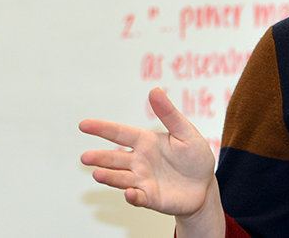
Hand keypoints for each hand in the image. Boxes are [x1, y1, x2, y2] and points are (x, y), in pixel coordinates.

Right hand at [79, 88, 217, 216]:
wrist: (204, 186)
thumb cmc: (195, 157)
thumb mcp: (186, 132)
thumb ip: (169, 114)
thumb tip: (154, 91)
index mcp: (145, 142)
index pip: (119, 133)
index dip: (102, 129)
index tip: (84, 125)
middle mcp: (139, 161)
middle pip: (114, 159)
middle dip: (99, 158)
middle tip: (85, 157)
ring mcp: (142, 180)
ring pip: (121, 178)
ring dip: (109, 177)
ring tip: (97, 174)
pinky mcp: (150, 198)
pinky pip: (138, 198)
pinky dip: (132, 196)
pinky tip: (130, 193)